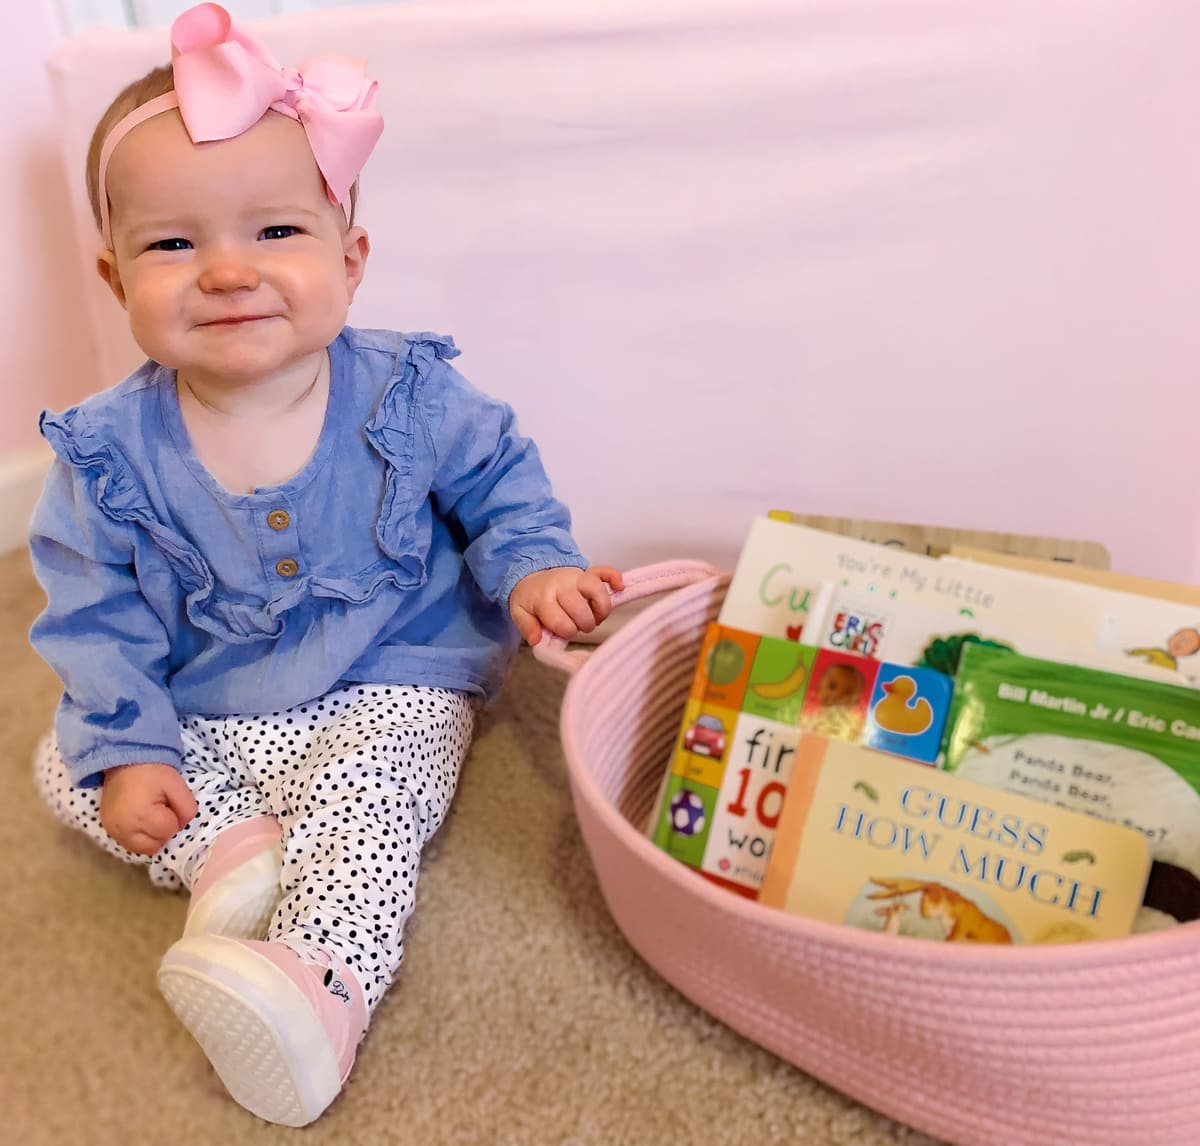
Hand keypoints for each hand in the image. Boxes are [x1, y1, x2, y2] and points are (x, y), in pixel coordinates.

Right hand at [99, 762, 197, 855]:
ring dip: (151, 837)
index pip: (168, 831)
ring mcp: (113, 830)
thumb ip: (187, 808)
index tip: (169, 803)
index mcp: (142, 815)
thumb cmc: (153, 772)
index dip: (174, 818)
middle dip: (162, 831)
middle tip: (160, 811)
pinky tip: (140, 821)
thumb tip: (183, 825)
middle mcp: (124, 828)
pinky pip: (128, 844)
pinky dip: (138, 837)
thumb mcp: (177, 785)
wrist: (125, 761)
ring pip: (141, 849)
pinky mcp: (107, 828)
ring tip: (150, 816)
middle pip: (154, 845)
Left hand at [509, 565, 623, 645]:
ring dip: (601, 609)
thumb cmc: (531, 599)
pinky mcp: (588, 572)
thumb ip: (527, 627)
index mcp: (544, 599)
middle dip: (583, 624)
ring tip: (597, 617)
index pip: (562, 623)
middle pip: (581, 610)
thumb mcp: (520, 613)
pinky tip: (619, 587)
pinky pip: (605, 571)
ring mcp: (577, 577)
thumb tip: (537, 640)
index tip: (565, 632)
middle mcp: (562, 586)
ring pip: (596, 590)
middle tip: (579, 625)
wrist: (533, 575)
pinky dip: (614, 577)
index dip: (567, 632)